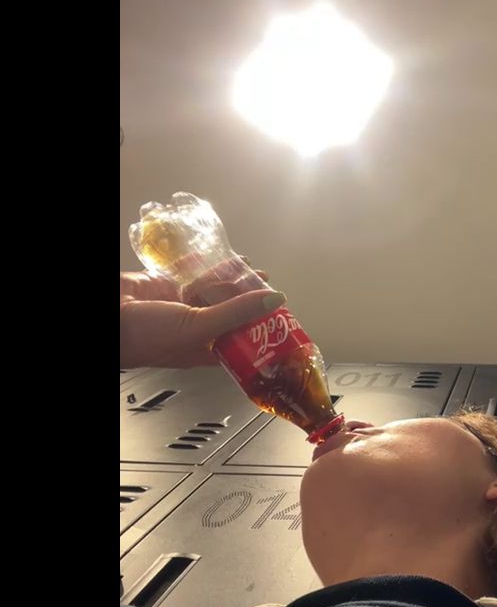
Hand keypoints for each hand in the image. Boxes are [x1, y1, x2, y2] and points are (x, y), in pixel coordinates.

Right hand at [119, 266, 283, 368]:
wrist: (107, 315)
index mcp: (206, 349)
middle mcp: (196, 328)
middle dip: (249, 298)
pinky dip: (207, 265)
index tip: (279, 315)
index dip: (261, 329)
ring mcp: (182, 306)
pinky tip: (223, 257)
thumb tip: (275, 300)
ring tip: (252, 268)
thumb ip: (237, 312)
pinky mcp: (168, 287)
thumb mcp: (200, 327)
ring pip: (213, 291)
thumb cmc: (147, 336)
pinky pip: (193, 275)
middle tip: (267, 282)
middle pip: (230, 312)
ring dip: (232, 279)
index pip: (242, 340)